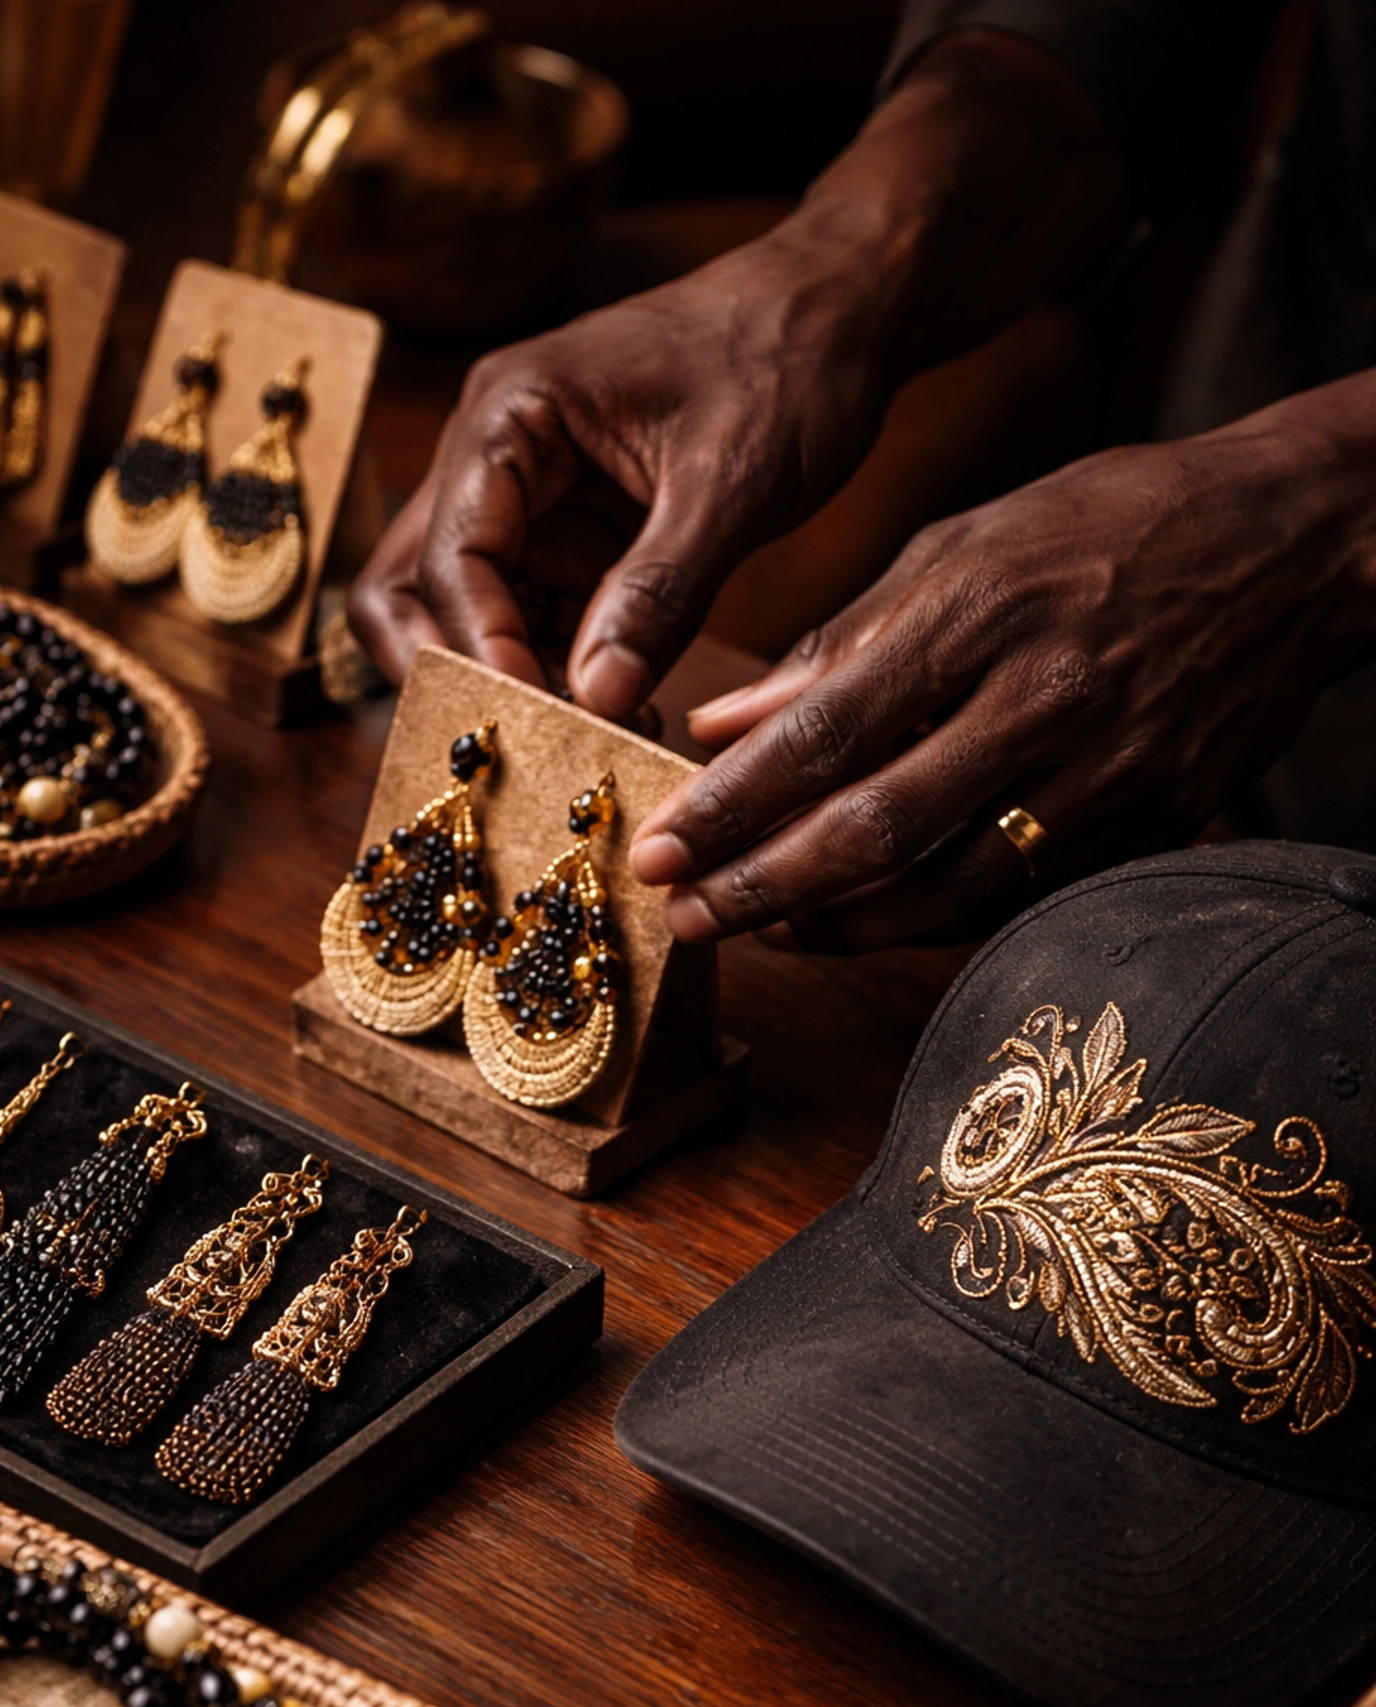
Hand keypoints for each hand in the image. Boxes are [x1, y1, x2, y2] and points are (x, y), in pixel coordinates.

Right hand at [349, 239, 885, 720]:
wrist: (838, 315)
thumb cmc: (787, 360)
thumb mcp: (732, 479)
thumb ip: (660, 590)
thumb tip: (597, 696)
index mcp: (511, 414)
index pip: (446, 555)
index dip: (480, 648)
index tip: (537, 719)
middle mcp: (495, 457)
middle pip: (410, 590)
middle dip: (453, 674)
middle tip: (522, 745)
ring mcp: (529, 502)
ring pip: (467, 618)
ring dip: (512, 686)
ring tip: (593, 738)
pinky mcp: (572, 540)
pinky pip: (534, 623)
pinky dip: (560, 678)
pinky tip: (622, 716)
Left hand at [632, 395, 1375, 951]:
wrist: (1294, 545)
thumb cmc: (1113, 526)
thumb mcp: (967, 542)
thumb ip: (843, 640)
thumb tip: (725, 720)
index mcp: (982, 610)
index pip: (828, 731)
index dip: (733, 805)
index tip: (661, 848)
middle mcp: (1042, 700)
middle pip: (877, 827)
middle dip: (765, 887)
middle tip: (686, 921)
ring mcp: (1104, 772)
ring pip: (948, 887)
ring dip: (841, 925)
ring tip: (766, 932)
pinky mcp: (1150, 821)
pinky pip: (1018, 895)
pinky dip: (930, 920)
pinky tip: (867, 923)